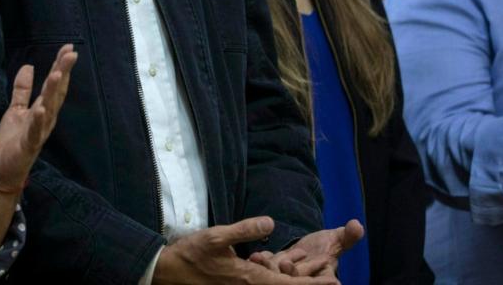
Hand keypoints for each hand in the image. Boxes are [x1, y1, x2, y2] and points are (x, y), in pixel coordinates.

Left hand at [0, 44, 77, 191]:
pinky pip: (35, 131)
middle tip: (71, 54)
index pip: (54, 84)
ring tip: (57, 74)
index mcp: (44, 108)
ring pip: (49, 108)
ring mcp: (39, 131)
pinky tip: (41, 108)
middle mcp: (46, 118)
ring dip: (53, 91)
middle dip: (63, 72)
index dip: (61, 66)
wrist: (5, 169)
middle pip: (56, 92)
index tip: (68, 48)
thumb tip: (29, 65)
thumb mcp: (16, 109)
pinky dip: (39, 120)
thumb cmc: (14, 140)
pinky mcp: (29, 144)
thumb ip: (23, 89)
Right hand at [153, 217, 338, 283]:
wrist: (168, 274)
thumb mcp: (217, 236)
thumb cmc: (191, 255)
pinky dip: (278, 281)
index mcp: (250, 278)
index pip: (288, 284)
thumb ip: (245, 229)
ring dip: (293, 283)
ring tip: (313, 276)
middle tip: (333, 280)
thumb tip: (271, 223)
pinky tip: (282, 273)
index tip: (335, 282)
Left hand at [252, 220, 362, 276]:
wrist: (309, 248)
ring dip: (270, 268)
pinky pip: (268, 266)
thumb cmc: (327, 246)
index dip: (325, 281)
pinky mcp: (275, 269)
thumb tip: (358, 225)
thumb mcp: (337, 240)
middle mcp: (306, 278)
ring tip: (261, 259)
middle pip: (299, 279)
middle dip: (292, 274)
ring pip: (280, 274)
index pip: (325, 280)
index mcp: (324, 275)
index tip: (331, 281)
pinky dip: (262, 261)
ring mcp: (289, 275)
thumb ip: (347, 236)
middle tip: (286, 265)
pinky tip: (256, 255)